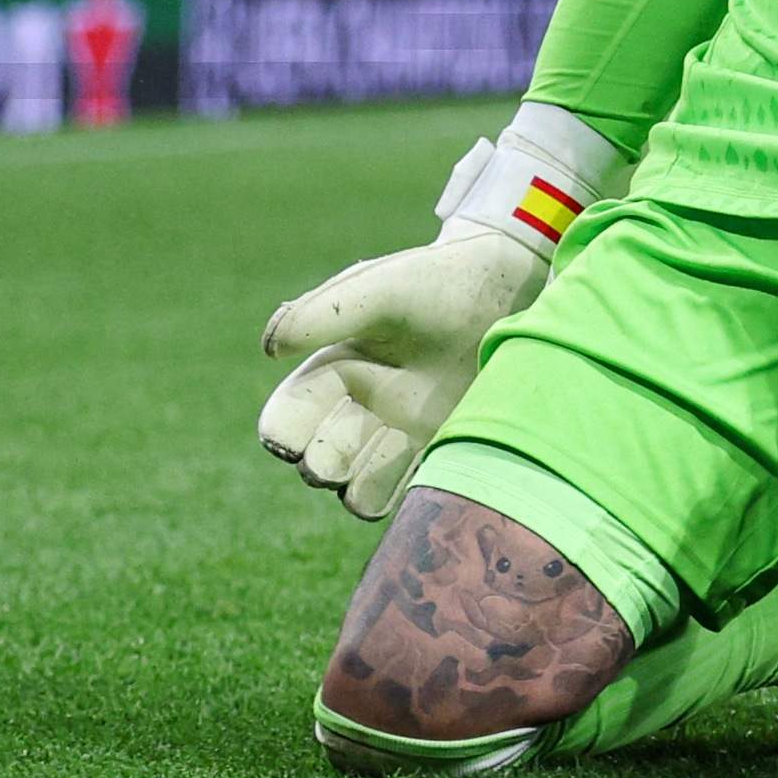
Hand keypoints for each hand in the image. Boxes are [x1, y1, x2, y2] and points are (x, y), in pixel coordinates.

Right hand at [257, 103, 620, 521]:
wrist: (507, 290)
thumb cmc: (437, 281)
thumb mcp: (381, 287)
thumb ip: (327, 311)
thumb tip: (270, 347)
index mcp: (332, 370)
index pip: (288, 417)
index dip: (282, 434)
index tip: (287, 442)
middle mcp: (358, 410)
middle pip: (318, 460)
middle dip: (320, 465)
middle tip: (329, 463)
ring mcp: (398, 434)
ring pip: (357, 489)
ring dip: (358, 489)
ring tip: (374, 472)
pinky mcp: (437, 449)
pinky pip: (406, 492)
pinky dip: (402, 496)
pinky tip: (416, 478)